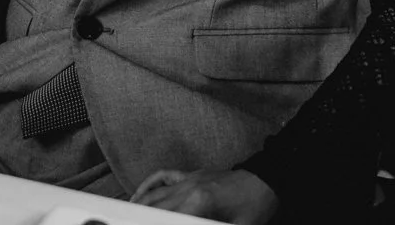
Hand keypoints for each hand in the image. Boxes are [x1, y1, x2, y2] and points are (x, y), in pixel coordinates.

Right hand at [132, 168, 279, 222]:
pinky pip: (163, 176)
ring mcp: (189, 178)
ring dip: (139, 205)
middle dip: (140, 218)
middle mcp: (189, 187)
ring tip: (127, 218)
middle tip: (127, 224)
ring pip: (154, 193)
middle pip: (154, 206)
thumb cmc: (255, 207)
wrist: (267, 181)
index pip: (166, 219)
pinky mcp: (192, 175)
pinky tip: (140, 195)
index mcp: (199, 201)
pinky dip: (148, 185)